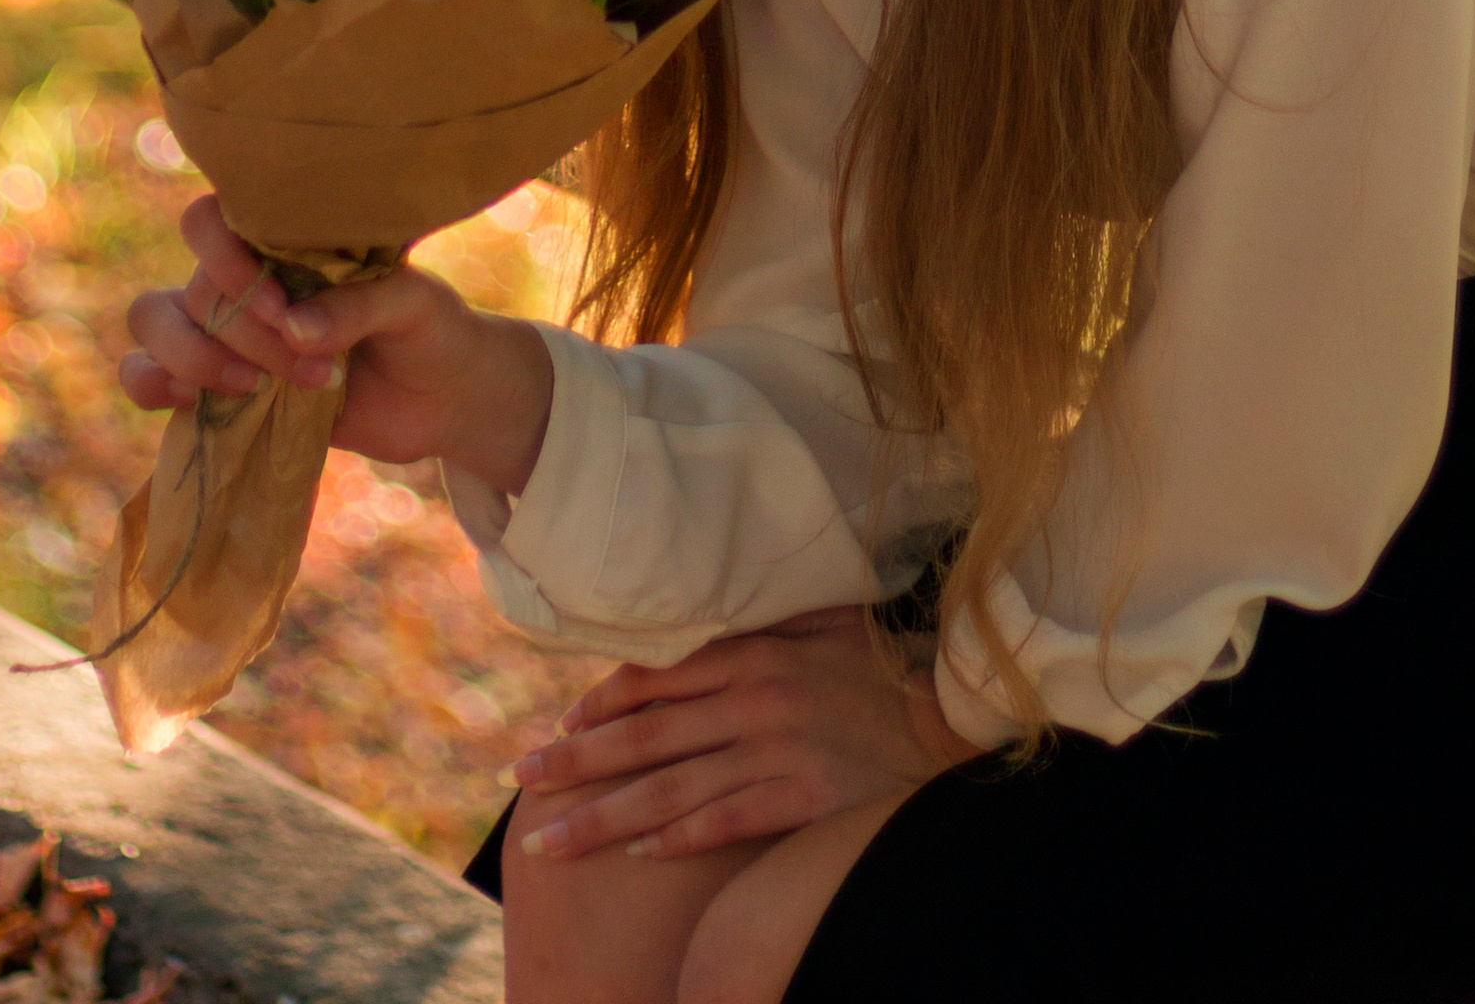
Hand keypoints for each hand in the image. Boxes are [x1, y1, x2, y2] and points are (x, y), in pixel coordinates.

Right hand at [119, 194, 552, 496]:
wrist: (440, 399)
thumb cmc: (428, 328)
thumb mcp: (412, 305)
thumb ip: (355, 307)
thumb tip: (293, 330)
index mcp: (284, 241)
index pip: (211, 220)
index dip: (228, 263)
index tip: (284, 308)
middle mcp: (246, 279)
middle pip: (191, 287)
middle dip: (242, 335)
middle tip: (305, 364)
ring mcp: (227, 333)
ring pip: (154, 320)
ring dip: (194, 358)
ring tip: (255, 389)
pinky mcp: (220, 389)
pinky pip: (149, 376)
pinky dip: (152, 385)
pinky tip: (190, 400)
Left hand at [510, 608, 980, 863]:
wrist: (952, 705)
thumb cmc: (881, 661)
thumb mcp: (817, 622)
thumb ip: (756, 625)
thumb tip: (694, 627)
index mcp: (753, 651)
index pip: (658, 679)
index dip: (603, 704)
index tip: (559, 725)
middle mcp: (753, 699)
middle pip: (646, 738)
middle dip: (577, 762)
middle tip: (522, 780)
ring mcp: (775, 751)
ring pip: (669, 789)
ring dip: (603, 817)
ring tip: (550, 840)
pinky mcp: (801, 797)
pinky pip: (723, 822)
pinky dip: (675, 838)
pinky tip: (635, 852)